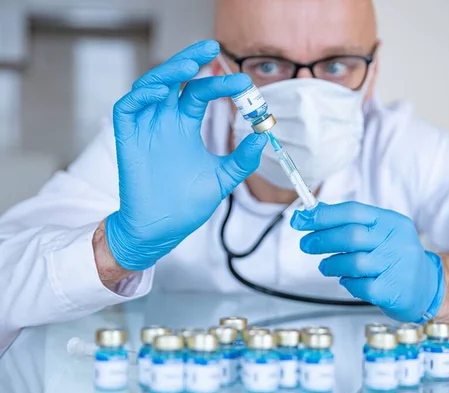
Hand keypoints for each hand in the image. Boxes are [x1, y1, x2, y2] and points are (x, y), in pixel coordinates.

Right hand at [106, 40, 266, 270]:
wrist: (162, 229)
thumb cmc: (187, 204)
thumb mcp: (222, 178)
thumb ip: (241, 160)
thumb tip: (263, 137)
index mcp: (184, 125)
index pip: (200, 93)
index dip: (220, 84)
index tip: (244, 84)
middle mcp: (164, 120)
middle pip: (175, 79)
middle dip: (191, 60)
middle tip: (213, 48)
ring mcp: (144, 127)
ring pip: (151, 86)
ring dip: (168, 71)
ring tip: (190, 64)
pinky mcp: (127, 138)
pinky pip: (128, 108)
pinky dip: (142, 96)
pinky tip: (161, 92)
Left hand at [290, 201, 444, 321]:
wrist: (428, 287)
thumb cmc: (395, 257)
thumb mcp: (380, 232)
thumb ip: (350, 223)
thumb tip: (310, 215)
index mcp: (391, 222)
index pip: (353, 212)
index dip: (324, 215)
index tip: (301, 219)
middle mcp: (396, 241)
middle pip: (351, 236)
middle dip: (322, 239)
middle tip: (306, 244)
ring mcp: (396, 267)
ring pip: (353, 263)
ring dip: (332, 264)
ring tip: (326, 266)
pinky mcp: (392, 291)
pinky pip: (360, 286)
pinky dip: (347, 283)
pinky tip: (348, 280)